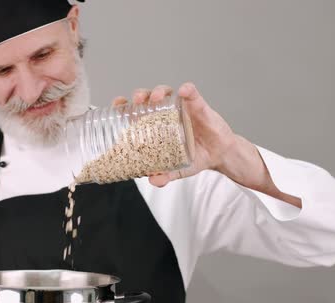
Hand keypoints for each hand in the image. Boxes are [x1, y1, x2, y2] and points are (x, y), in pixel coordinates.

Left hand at [111, 83, 234, 186]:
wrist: (218, 156)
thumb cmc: (193, 158)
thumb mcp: (177, 170)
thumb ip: (165, 175)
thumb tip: (153, 181)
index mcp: (155, 126)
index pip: (134, 112)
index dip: (124, 106)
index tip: (117, 104)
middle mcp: (165, 114)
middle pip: (147, 99)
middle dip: (140, 96)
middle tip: (138, 100)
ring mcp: (181, 108)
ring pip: (166, 92)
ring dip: (159, 91)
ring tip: (156, 97)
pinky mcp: (198, 105)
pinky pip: (192, 94)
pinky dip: (188, 90)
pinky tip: (184, 91)